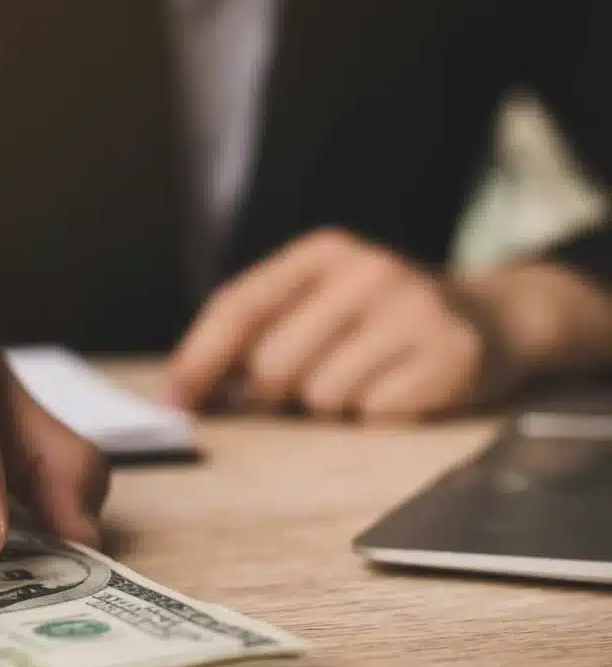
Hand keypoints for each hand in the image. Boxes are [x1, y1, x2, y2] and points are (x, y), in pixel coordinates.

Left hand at [165, 229, 506, 419]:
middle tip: (305, 381)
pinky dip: (373, 412)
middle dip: (273, 390)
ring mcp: (412, 310)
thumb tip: (184, 390)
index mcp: (323, 252)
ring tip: (364, 374)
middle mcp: (367, 271)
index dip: (198, 358)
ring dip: (329, 402)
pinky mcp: (447, 354)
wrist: (492, 317)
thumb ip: (256, 332)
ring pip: (320, 395)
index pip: (240, 306)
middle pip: (273, 363)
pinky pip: (371, 414)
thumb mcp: (319, 302)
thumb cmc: (379, 318)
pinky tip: (397, 385)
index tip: (173, 401)